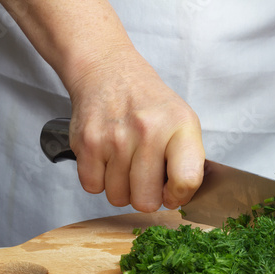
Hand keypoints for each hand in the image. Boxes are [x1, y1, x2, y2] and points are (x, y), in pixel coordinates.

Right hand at [67, 46, 204, 211]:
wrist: (109, 72)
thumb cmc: (149, 104)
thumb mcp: (183, 122)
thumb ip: (188, 162)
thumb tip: (177, 200)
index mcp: (180, 126)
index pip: (186, 180)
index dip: (178, 196)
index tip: (172, 192)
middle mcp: (148, 131)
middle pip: (146, 201)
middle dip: (146, 196)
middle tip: (145, 176)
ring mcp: (115, 138)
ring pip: (118, 198)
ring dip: (122, 188)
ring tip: (126, 161)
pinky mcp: (87, 142)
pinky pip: (93, 187)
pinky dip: (99, 179)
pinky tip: (108, 158)